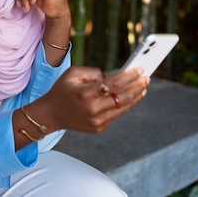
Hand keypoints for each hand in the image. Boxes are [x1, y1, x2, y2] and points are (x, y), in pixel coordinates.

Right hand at [29, 66, 149, 133]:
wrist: (51, 114)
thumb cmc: (62, 90)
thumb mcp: (72, 73)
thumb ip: (93, 72)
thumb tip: (111, 77)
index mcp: (85, 93)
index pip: (114, 84)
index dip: (129, 76)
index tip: (139, 69)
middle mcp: (92, 109)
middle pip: (122, 97)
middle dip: (137, 86)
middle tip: (146, 78)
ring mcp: (96, 121)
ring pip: (123, 108)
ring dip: (135, 97)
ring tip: (143, 88)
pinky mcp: (98, 128)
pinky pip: (116, 115)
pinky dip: (124, 105)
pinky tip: (130, 97)